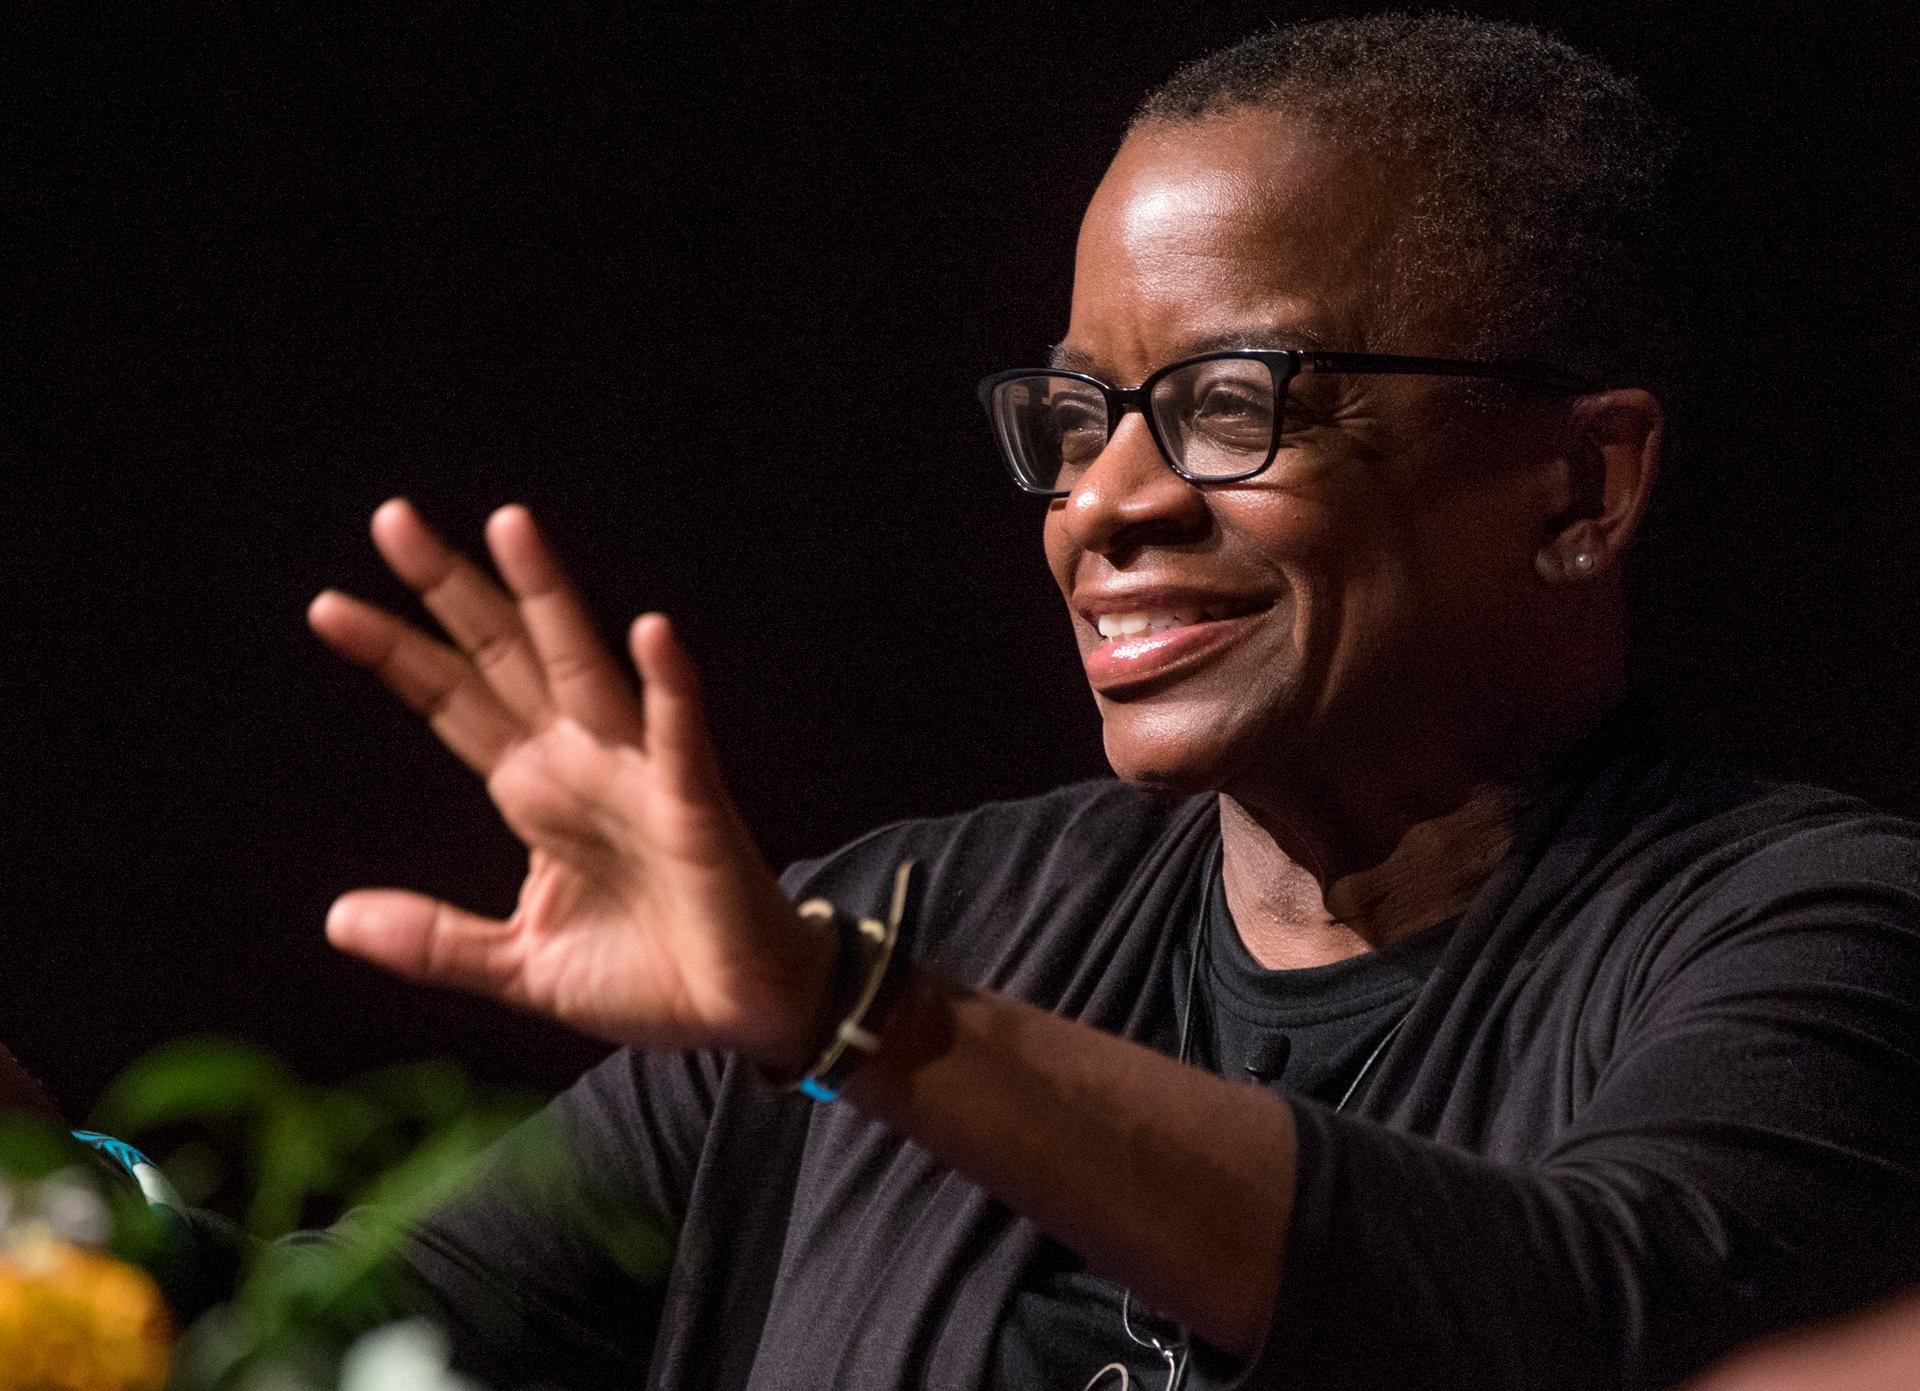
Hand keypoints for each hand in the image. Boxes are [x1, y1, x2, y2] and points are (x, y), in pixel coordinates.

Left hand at [307, 499, 832, 1072]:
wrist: (742, 1013)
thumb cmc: (649, 976)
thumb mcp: (521, 966)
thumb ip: (436, 941)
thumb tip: (335, 917)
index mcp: (535, 794)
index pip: (455, 704)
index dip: (397, 655)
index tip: (328, 607)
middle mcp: (580, 765)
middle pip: (503, 658)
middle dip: (451, 591)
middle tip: (391, 519)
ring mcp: (638, 777)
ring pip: (585, 669)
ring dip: (548, 597)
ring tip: (510, 525)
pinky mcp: (694, 807)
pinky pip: (679, 738)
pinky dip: (670, 686)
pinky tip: (652, 632)